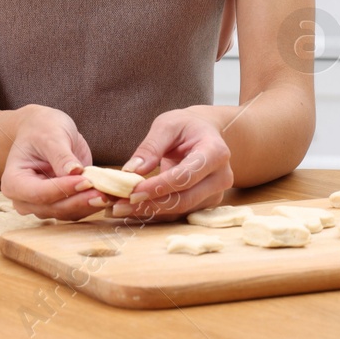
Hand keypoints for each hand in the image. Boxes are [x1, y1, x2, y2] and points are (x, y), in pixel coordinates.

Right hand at [0, 105, 101, 219]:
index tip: (86, 181)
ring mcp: (41, 205)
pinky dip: (91, 204)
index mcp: (14, 182)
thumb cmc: (41, 128)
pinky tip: (106, 194)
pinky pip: (76, 210)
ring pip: (66, 213)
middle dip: (79, 201)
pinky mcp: (59, 204)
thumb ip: (61, 155)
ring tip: (108, 193)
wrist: (43, 129)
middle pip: (53, 207)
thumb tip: (75, 172)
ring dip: (87, 205)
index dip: (63, 189)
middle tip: (103, 193)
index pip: (38, 193)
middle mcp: (25, 199)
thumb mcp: (50, 135)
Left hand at [111, 109, 233, 221]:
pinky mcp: (205, 203)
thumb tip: (132, 171)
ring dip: (149, 211)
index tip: (132, 191)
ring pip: (180, 210)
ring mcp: (215, 193)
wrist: (205, 134)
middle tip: (119, 206)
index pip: (185, 176)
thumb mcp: (167, 125)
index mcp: (215, 152)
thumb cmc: (187, 126)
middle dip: (150, 204)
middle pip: (184, 199)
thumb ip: (150, 147)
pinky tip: (133, 209)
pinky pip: (179, 212)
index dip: (158, 187)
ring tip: (120, 208)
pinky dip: (155, 212)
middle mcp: (221, 177)